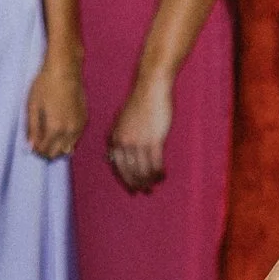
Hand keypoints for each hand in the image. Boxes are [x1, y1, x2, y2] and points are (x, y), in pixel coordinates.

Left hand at [24, 46, 83, 159]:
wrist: (65, 69)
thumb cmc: (45, 85)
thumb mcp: (33, 107)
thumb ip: (32, 129)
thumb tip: (31, 146)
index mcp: (55, 129)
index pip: (46, 151)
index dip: (37, 150)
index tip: (32, 143)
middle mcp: (70, 131)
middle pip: (58, 153)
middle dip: (47, 150)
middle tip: (39, 140)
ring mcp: (79, 126)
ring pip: (69, 148)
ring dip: (58, 146)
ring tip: (49, 134)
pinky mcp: (85, 119)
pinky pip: (76, 138)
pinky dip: (67, 138)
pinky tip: (60, 128)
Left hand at [105, 65, 175, 192]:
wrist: (151, 88)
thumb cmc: (140, 102)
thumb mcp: (123, 121)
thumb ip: (122, 136)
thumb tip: (121, 153)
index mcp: (115, 138)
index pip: (118, 166)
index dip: (126, 179)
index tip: (132, 188)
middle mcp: (124, 143)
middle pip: (130, 171)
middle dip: (138, 184)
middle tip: (146, 191)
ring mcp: (138, 143)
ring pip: (143, 170)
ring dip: (150, 180)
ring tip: (156, 184)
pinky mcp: (153, 141)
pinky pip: (155, 164)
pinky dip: (159, 172)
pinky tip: (163, 175)